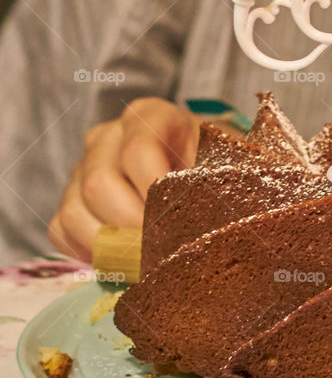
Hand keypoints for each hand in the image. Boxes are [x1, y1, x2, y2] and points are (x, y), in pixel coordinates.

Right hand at [48, 97, 200, 260]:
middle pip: (99, 183)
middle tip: (161, 253)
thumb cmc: (216, 168)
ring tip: (145, 262)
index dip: (154, 195)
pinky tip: (120, 260)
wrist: (202, 176)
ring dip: (109, 246)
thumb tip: (208, 225)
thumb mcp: (225, 164)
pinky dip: (88, 252)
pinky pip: (60, 229)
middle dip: (131, 228)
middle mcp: (109, 136)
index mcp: (150, 115)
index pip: (138, 151)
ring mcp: (84, 166)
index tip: (175, 225)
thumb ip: (213, 183)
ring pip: (74, 211)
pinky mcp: (71, 198)